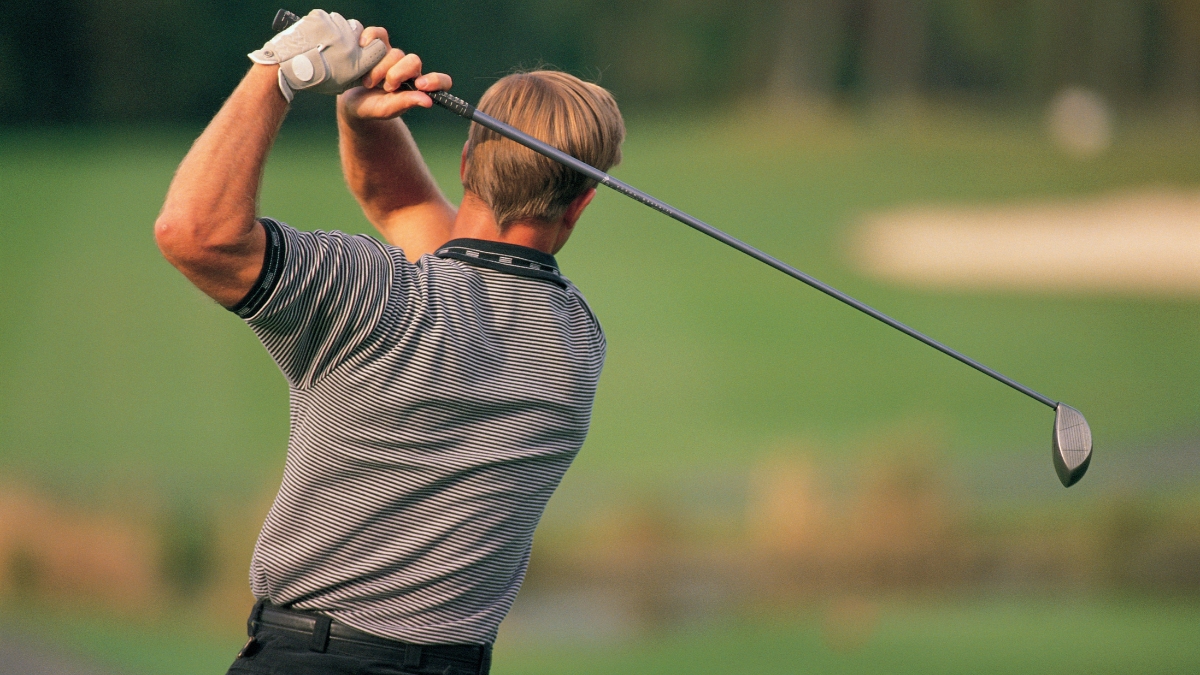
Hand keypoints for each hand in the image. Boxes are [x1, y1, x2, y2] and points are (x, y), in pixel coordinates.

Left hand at [249, 9, 387, 101]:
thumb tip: (366, 66)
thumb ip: (358, 73)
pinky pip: (325, 18)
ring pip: (341, 22)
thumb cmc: (314, 78)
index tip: (361, 50)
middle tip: (335, 46)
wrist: (287, 67)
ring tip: (320, 41)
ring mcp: (336, 27)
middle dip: (350, 36)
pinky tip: (312, 36)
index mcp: (359, 60)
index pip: (379, 46)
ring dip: (334, 29)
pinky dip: (319, 25)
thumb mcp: (342, 84)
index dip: (371, 47)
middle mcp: (351, 42)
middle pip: (359, 30)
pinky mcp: (320, 17)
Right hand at [338, 27, 451, 119]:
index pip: (441, 81)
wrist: (349, 100)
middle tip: (386, 88)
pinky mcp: (377, 45)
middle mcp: (408, 70)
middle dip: (397, 74)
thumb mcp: (386, 109)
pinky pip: (379, 33)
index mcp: (417, 88)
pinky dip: (370, 37)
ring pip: (394, 52)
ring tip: (368, 83)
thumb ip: (405, 102)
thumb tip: (428, 101)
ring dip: (378, 69)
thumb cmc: (371, 108)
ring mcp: (392, 56)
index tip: (420, 84)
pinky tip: (362, 47)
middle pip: (413, 61)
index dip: (436, 80)